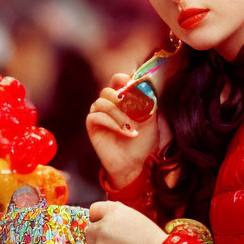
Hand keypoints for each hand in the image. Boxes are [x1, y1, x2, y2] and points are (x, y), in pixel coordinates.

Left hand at [85, 201, 166, 243]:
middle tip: (120, 237)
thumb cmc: (145, 232)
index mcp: (101, 222)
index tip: (113, 223)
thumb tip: (92, 215)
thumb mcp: (125, 210)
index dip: (102, 217)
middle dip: (101, 234)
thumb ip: (104, 208)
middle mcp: (97, 237)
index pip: (92, 214)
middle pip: (91, 233)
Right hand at [86, 73, 169, 187]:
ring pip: (103, 102)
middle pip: (108, 90)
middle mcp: (108, 104)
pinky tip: (126, 132)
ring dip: (119, 115)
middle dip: (122, 99)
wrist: (134, 163)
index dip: (125, 80)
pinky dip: (113, 123)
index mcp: (121, 99)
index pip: (118, 79)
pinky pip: (97, 116)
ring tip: (132, 127)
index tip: (136, 88)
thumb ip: (149, 99)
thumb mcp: (151, 118)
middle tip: (133, 108)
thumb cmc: (142, 141)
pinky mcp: (92, 124)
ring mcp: (98, 113)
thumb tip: (146, 80)